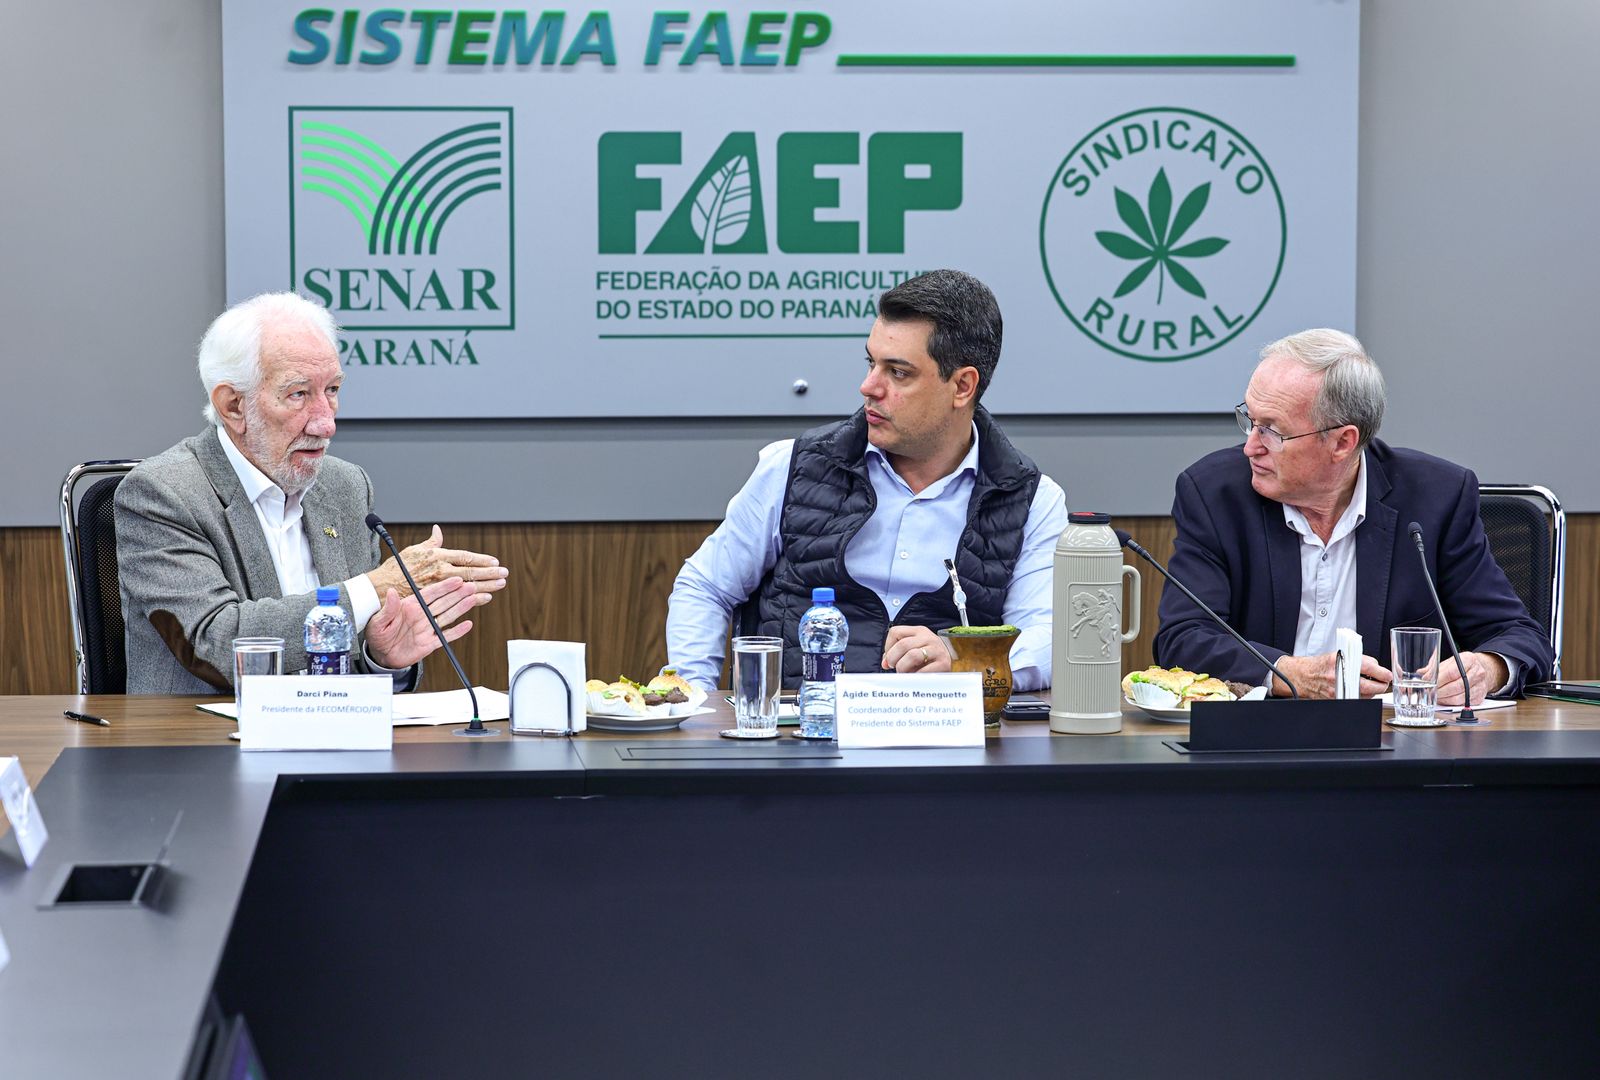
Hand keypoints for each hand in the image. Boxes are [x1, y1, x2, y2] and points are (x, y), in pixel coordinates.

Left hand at [364, 577, 487, 668]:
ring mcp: (427, 628)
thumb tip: (391, 592)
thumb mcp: (379, 621)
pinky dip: (457, 631)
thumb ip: (389, 608)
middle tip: (472, 586)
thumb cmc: (377, 634)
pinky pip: (446, 636)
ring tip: (474, 598)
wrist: (380, 654)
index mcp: (410, 606)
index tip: (456, 579)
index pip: (430, 594)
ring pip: (448, 616)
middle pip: (443, 602)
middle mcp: (421, 615)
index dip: (443, 586)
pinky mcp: (430, 643)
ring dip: (461, 607)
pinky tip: (468, 624)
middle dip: (458, 594)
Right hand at [368, 524, 507, 598]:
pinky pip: (456, 605)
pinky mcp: (433, 604)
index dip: (481, 560)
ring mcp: (437, 589)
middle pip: (470, 573)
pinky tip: (484, 600)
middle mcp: (439, 572)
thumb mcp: (413, 551)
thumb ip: (430, 542)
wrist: (380, 590)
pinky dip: (472, 602)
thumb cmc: (396, 570)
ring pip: (467, 588)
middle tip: (504, 574)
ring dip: (485, 587)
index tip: (494, 561)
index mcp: (436, 558)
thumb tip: (438, 530)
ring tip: (499, 586)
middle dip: (489, 573)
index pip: (464, 558)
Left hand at [881, 625, 951, 673]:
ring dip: (903, 668)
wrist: (956, 663)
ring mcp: (937, 650)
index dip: (887, 647)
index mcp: (919, 631)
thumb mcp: (915, 648)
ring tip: (904, 673)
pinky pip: (923, 670)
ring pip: (912, 656)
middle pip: (902, 645)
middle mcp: (928, 637)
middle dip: (893, 659)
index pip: (895, 632)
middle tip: (895, 667)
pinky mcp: (943, 663)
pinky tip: (915, 677)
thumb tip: (885, 663)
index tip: (888, 659)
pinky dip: (915, 676)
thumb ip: (898, 653)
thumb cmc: (930, 658)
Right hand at [1272, 651, 1391, 698]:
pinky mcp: (1337, 699)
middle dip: (1381, 685)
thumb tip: (1377, 667)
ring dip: (1372, 691)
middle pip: (1371, 686)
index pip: (1369, 667)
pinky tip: (1358, 689)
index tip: (1388, 674)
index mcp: (1341, 661)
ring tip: (1368, 683)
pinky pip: (1356, 699)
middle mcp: (1340, 676)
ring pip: (1366, 695)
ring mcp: (1339, 690)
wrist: (1303, 676)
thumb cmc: (1321, 665)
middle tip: (1383, 681)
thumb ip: (1358, 659)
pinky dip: (1361, 696)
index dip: (1382, 672)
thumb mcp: (1339, 655)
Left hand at [1435, 651, 1506, 706]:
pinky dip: (1451, 703)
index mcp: (1469, 660)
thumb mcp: (1449, 661)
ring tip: (1436, 696)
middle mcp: (1477, 672)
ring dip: (1444, 698)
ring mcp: (1480, 686)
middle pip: (1456, 686)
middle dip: (1440, 691)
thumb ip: (1434, 667)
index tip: (1429, 682)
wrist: (1480, 670)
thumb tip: (1421, 673)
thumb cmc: (1462, 666)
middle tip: (1431, 691)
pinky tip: (1444, 699)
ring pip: (1459, 697)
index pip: (1451, 673)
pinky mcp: (1479, 697)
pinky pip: (1463, 703)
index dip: (1438, 680)